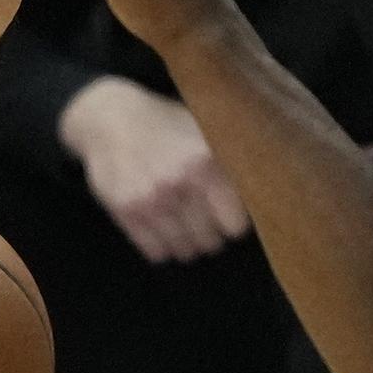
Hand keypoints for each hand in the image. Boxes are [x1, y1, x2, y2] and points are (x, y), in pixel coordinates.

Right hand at [62, 73, 252, 262]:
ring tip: (184, 227)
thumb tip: (261, 192)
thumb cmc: (165, 124)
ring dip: (187, 244)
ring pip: (183, 251)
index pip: (235, 225)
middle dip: (211, 235)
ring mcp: (152, 201)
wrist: (110, 119)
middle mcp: (180, 184)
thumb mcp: (203, 131)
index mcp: (206, 163)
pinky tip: (163, 231)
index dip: (234, 223)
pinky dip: (162, 248)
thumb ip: (228, 161)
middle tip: (206, 223)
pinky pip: (155, 252)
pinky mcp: (127, 213)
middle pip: (210, 241)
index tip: (230, 218)